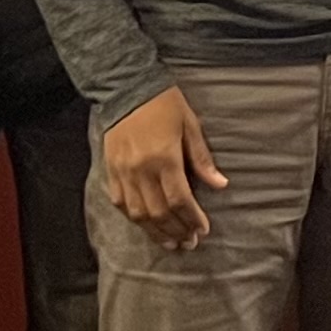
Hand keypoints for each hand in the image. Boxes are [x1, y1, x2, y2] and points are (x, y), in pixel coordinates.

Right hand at [103, 83, 227, 250]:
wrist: (126, 87)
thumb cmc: (164, 103)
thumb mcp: (190, 125)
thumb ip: (202, 158)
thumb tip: (220, 185)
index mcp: (164, 158)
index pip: (179, 199)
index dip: (192, 218)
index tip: (203, 230)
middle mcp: (141, 170)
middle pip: (159, 212)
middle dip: (176, 231)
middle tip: (189, 243)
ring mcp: (122, 172)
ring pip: (138, 214)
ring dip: (156, 232)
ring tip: (171, 242)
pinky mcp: (110, 171)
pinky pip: (120, 203)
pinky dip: (134, 218)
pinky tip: (146, 225)